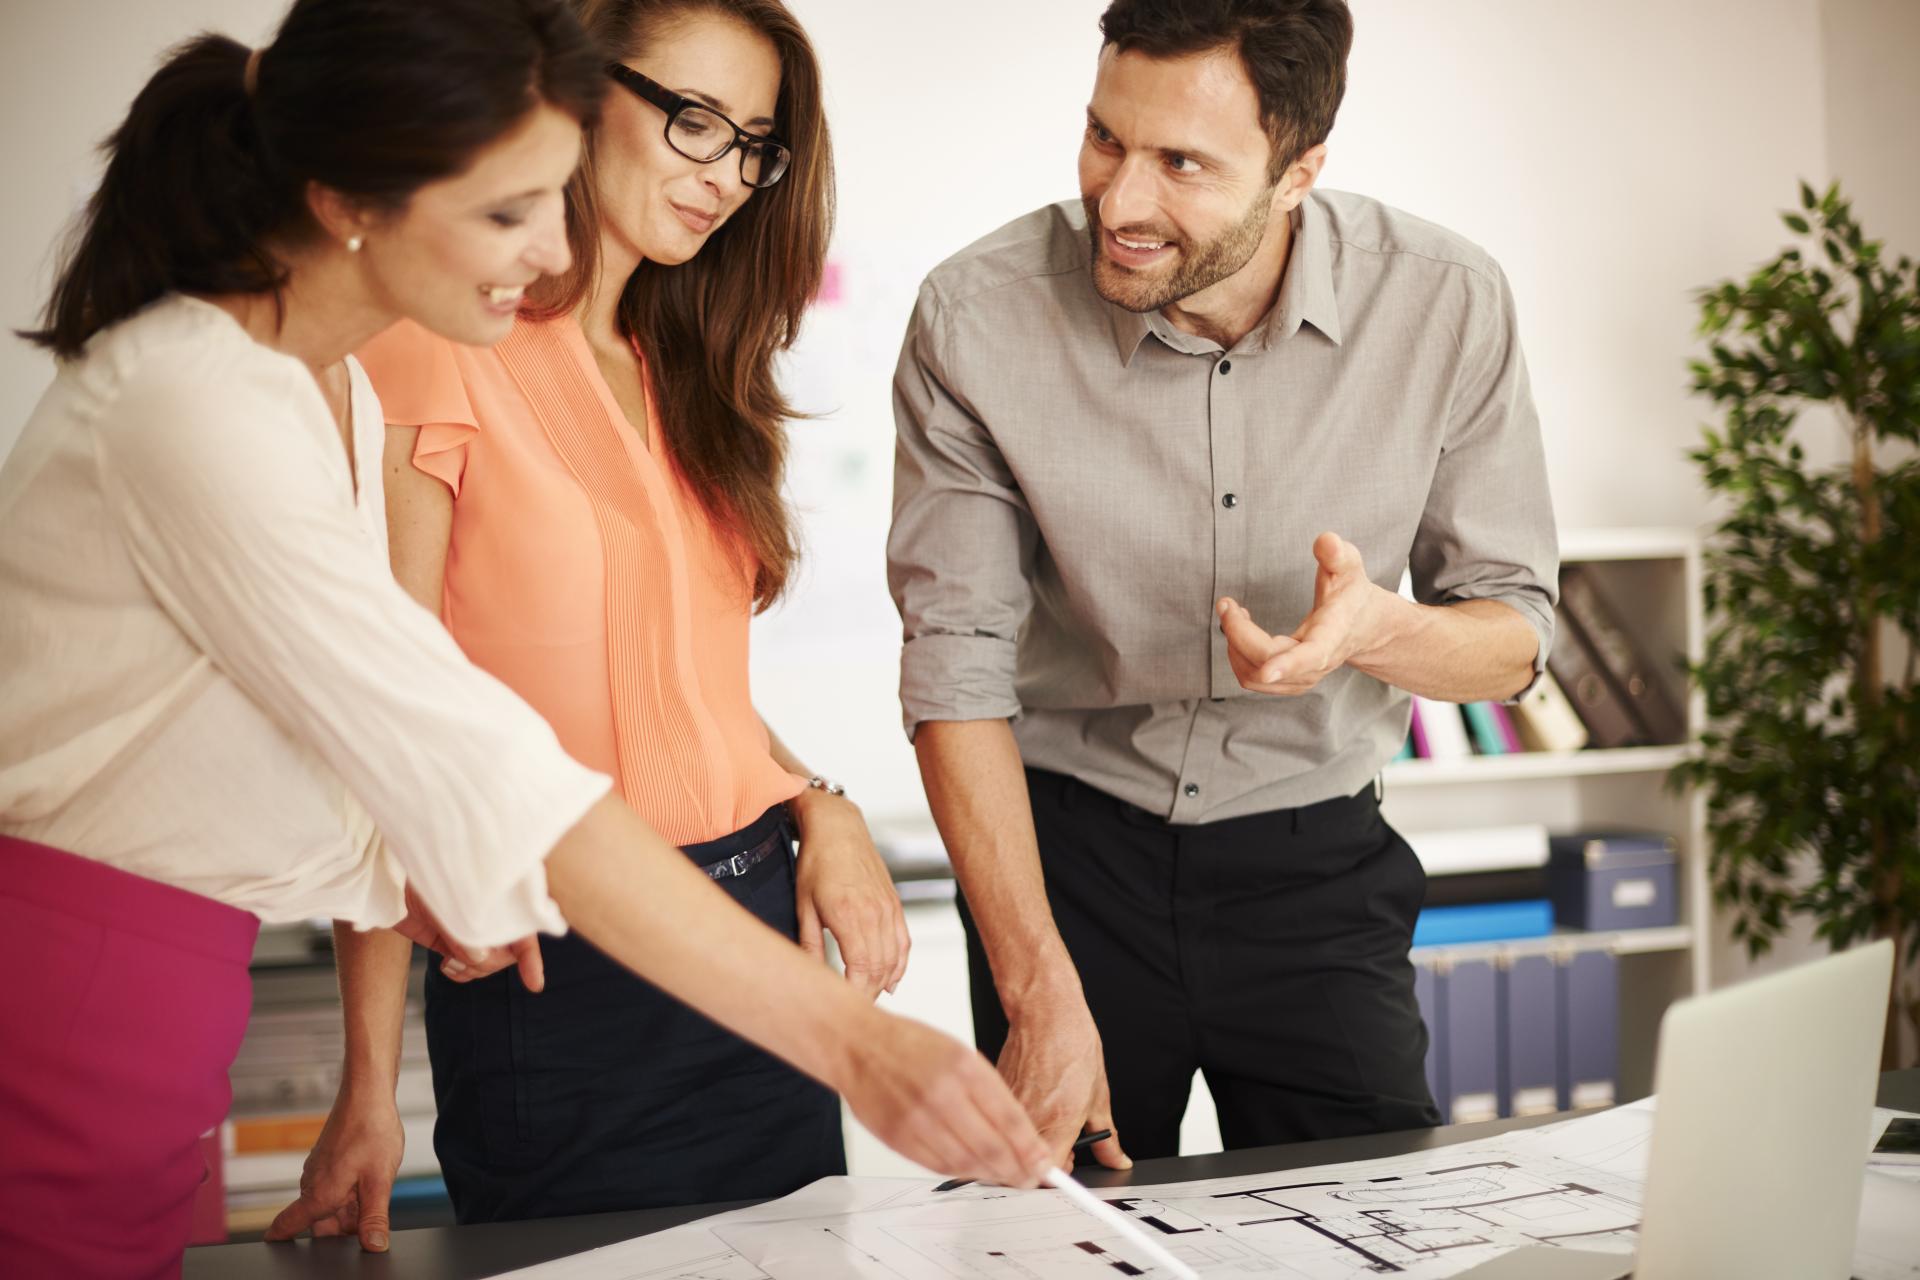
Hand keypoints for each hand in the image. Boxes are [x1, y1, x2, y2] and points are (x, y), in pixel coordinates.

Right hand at [264, 1085, 404, 1251]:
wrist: (369, 1094)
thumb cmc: (372, 1131)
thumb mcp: (379, 1181)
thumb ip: (374, 1217)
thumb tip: (373, 1246)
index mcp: (318, 1194)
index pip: (289, 1226)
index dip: (282, 1240)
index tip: (277, 1252)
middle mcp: (312, 1183)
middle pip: (320, 1221)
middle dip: (343, 1226)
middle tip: (370, 1218)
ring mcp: (318, 1170)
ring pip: (330, 1203)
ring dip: (350, 1207)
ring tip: (374, 1190)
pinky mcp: (328, 1160)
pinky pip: (335, 1186)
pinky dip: (350, 1191)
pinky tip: (370, 1179)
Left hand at [390, 883, 544, 990]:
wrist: (390, 879)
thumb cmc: (425, 876)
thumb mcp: (447, 901)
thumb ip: (465, 929)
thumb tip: (481, 958)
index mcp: (502, 893)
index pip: (525, 926)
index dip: (531, 956)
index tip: (534, 983)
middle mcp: (494, 912)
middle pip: (508, 951)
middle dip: (490, 962)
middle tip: (465, 960)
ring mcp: (475, 928)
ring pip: (489, 962)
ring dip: (474, 970)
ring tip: (452, 964)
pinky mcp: (456, 941)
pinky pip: (469, 967)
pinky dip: (461, 973)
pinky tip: (448, 967)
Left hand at [792, 794, 909, 997]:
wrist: (838, 827)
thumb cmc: (816, 863)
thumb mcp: (803, 905)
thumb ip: (809, 945)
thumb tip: (810, 977)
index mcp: (849, 916)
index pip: (862, 971)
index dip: (857, 995)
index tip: (846, 1008)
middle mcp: (875, 914)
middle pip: (881, 970)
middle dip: (869, 995)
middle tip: (853, 1011)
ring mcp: (889, 909)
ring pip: (895, 959)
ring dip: (883, 983)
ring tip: (867, 999)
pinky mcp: (894, 905)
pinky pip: (903, 942)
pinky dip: (900, 965)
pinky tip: (891, 981)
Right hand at [839, 1008, 1052, 1187]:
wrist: (855, 1044)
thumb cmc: (908, 1045)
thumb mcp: (959, 1053)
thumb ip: (989, 1091)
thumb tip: (1019, 1131)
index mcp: (963, 1067)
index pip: (1010, 1119)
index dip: (1032, 1148)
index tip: (1044, 1162)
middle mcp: (941, 1094)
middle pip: (991, 1147)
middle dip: (1018, 1170)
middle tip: (1031, 1178)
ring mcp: (917, 1119)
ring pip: (966, 1163)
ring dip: (991, 1175)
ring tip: (1006, 1176)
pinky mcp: (897, 1138)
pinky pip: (938, 1166)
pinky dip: (961, 1172)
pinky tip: (973, 1170)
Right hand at [997, 980, 1129, 1172]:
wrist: (1045, 1014)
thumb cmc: (1072, 1045)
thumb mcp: (1100, 1096)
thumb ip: (1107, 1137)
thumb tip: (1116, 1158)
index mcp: (1059, 1122)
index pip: (1048, 1175)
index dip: (1057, 1179)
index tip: (1066, 1176)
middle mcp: (1031, 1120)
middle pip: (1027, 1164)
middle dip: (1043, 1165)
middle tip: (1062, 1146)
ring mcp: (1010, 1109)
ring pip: (1013, 1146)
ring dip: (1029, 1145)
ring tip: (1047, 1122)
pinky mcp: (997, 1098)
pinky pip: (1004, 1125)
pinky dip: (1017, 1125)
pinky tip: (1032, 1106)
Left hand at [1219, 531, 1384, 696]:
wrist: (1364, 627)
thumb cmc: (1351, 594)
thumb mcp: (1350, 567)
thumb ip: (1338, 554)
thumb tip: (1326, 540)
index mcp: (1331, 638)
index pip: (1311, 657)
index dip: (1288, 665)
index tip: (1267, 672)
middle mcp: (1316, 665)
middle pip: (1264, 662)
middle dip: (1237, 633)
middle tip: (1225, 604)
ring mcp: (1302, 678)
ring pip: (1253, 676)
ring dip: (1234, 645)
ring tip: (1234, 614)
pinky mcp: (1289, 683)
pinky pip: (1252, 678)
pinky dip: (1238, 655)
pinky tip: (1242, 629)